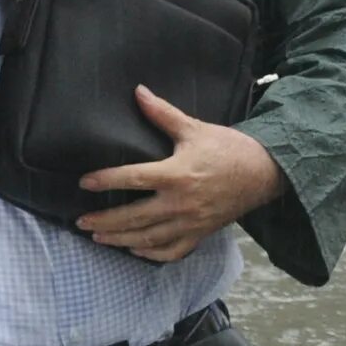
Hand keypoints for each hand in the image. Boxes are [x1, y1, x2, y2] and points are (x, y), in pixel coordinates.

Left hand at [75, 85, 287, 263]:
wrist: (264, 172)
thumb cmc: (228, 148)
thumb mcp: (194, 128)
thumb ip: (162, 114)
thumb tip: (138, 92)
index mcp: (177, 174)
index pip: (133, 179)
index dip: (106, 180)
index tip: (84, 183)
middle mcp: (181, 203)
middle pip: (135, 217)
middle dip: (105, 221)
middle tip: (80, 221)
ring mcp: (191, 222)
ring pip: (149, 238)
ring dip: (120, 239)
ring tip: (98, 237)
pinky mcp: (201, 233)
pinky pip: (173, 251)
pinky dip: (152, 253)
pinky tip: (135, 249)